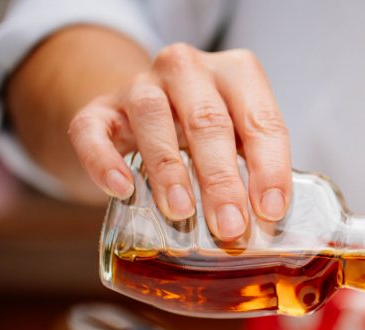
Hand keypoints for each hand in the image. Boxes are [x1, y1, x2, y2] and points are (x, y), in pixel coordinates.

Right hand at [67, 43, 290, 239]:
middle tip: (230, 226)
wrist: (141, 112)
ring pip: (152, 116)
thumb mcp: (240, 140)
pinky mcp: (98, 109)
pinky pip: (93, 130)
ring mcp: (139, 85)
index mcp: (236, 73)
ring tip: (182, 212)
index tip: (270, 210)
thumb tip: (266, 221)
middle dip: (222, 179)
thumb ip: (254, 171)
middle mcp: (188, 69)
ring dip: (169, 169)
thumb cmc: (205, 132)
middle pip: (208, 121)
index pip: (260, 119)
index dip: (269, 167)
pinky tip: (122, 188)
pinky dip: (105, 160)